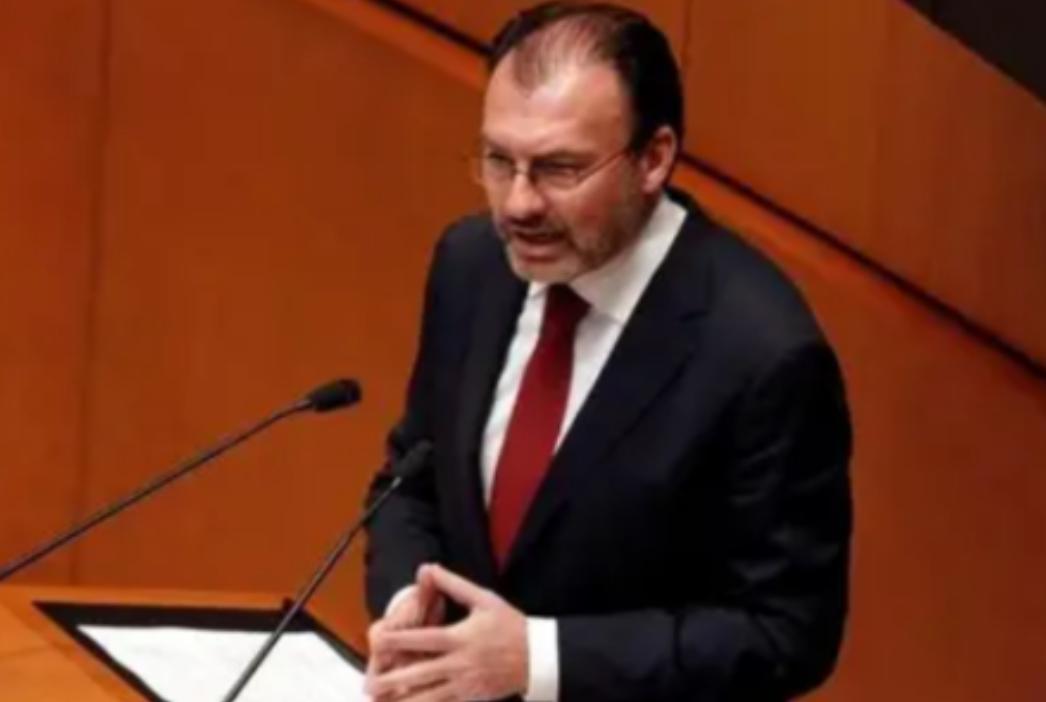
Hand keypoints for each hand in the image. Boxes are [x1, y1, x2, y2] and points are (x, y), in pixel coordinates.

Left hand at [365, 564, 528, 701]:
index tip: (377, 640)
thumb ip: (453, 584)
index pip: (424, 639)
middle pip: (420, 674)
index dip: (399, 640)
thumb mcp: (484, 599)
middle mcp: (460, 664)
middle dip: (393, 680)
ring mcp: (465, 685)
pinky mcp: (471, 698)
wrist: (538, 657)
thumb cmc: (510, 625)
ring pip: (429, 697)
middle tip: (369, 682)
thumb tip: (428, 567)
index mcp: (461, 638)